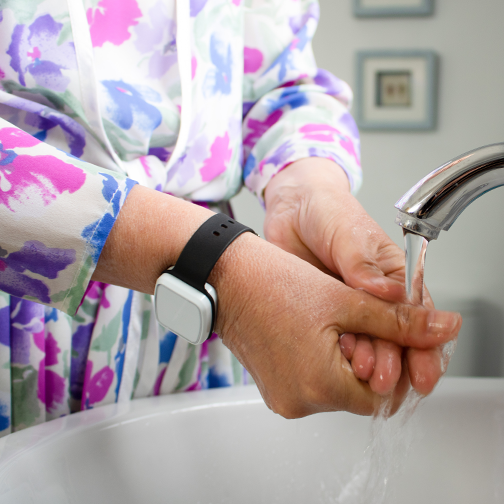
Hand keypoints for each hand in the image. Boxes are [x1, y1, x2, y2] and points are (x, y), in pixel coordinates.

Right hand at [210, 232, 459, 416]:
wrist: (224, 277)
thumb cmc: (273, 282)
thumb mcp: (346, 299)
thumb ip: (399, 321)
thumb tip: (443, 328)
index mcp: (320, 386)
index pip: (383, 395)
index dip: (392, 363)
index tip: (388, 336)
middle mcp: (299, 402)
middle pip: (358, 394)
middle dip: (368, 360)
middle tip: (357, 322)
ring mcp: (282, 397)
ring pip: (335, 388)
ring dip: (344, 361)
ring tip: (332, 322)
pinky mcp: (272, 387)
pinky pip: (310, 383)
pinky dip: (322, 363)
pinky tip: (314, 331)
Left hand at [263, 157, 449, 396]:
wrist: (289, 211)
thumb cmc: (326, 212)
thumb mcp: (350, 234)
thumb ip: (365, 265)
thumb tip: (391, 292)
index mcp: (393, 277)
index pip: (417, 317)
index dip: (424, 347)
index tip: (423, 372)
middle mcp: (374, 299)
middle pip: (394, 341)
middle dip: (394, 364)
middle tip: (386, 381)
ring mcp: (346, 310)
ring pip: (366, 346)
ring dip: (368, 365)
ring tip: (363, 376)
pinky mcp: (322, 317)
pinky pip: (334, 343)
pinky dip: (338, 357)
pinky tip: (336, 364)